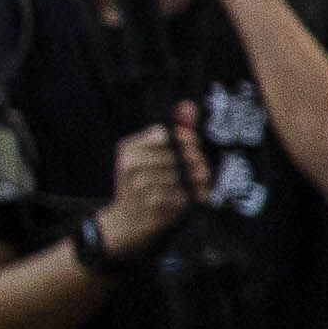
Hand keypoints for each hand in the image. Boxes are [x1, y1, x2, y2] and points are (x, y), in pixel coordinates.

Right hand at [92, 119, 203, 258]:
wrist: (126, 223)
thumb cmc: (142, 184)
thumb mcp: (150, 154)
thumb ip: (173, 129)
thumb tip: (189, 105)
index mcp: (128, 149)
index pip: (164, 134)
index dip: (184, 140)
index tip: (191, 146)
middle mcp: (131, 166)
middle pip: (178, 154)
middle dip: (196, 161)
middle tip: (202, 169)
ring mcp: (141, 187)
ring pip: (185, 175)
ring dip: (198, 180)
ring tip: (199, 184)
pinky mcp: (154, 205)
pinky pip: (185, 194)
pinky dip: (194, 196)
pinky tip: (194, 198)